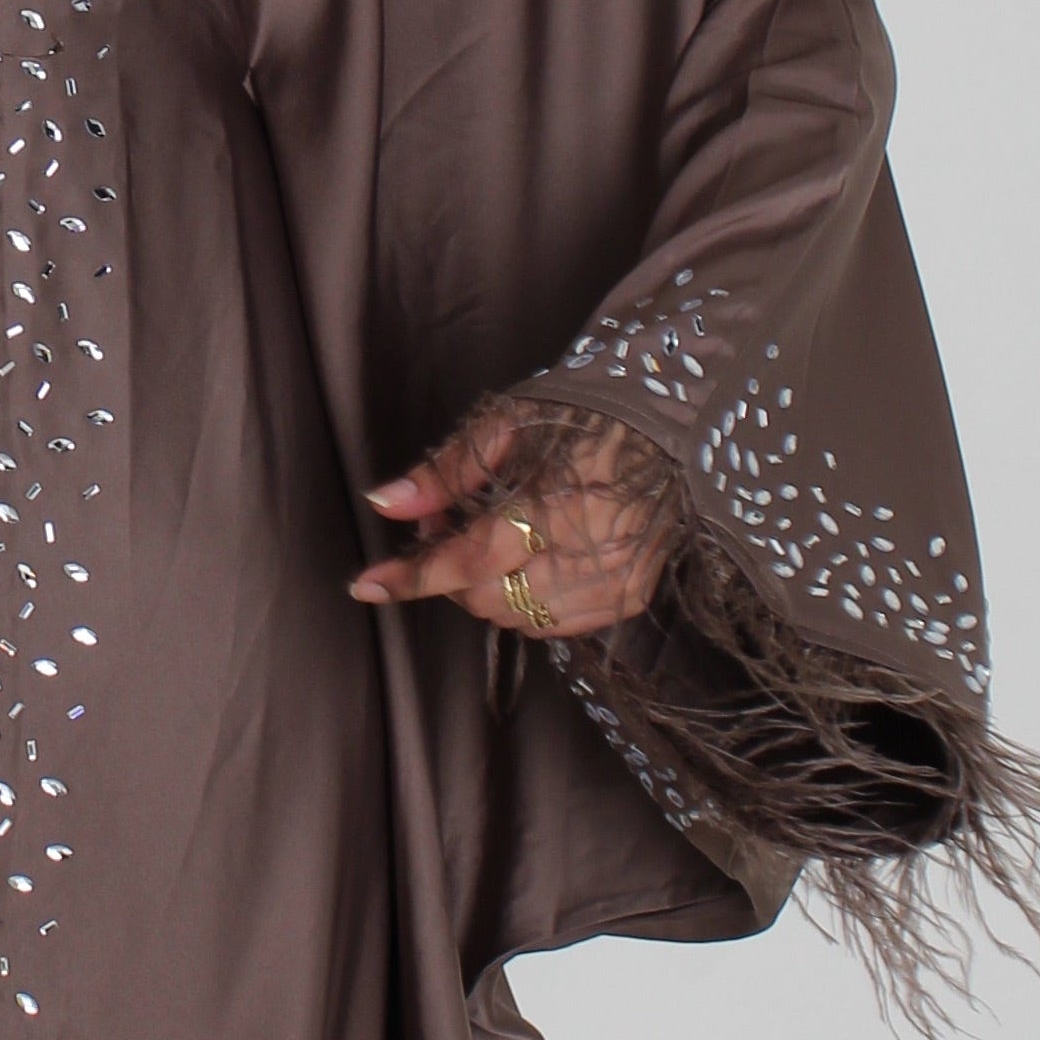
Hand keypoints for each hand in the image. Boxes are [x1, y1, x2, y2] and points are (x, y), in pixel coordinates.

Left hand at [349, 405, 671, 637]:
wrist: (671, 424)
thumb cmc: (586, 414)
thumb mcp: (508, 423)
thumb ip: (446, 471)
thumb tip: (386, 503)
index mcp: (556, 501)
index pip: (470, 560)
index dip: (415, 576)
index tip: (368, 584)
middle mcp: (588, 550)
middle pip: (487, 597)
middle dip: (449, 573)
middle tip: (445, 527)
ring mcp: (613, 580)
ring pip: (517, 618)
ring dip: (484, 590)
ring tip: (486, 542)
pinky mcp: (629, 595)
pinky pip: (554, 625)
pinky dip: (524, 604)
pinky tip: (523, 564)